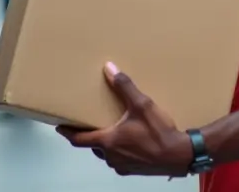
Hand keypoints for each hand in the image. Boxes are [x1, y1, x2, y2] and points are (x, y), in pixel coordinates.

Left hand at [56, 62, 192, 176]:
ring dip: (105, 143)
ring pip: (106, 154)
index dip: (68, 132)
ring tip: (111, 129)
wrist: (179, 155)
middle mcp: (111, 156)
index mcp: (108, 141)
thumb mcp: (142, 105)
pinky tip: (129, 140)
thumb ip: (124, 86)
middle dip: (90, 135)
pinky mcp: (133, 170)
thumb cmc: (158, 132)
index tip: (59, 127)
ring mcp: (122, 165)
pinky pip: (119, 159)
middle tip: (90, 122)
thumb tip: (109, 68)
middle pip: (93, 146)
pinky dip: (118, 150)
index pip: (79, 139)